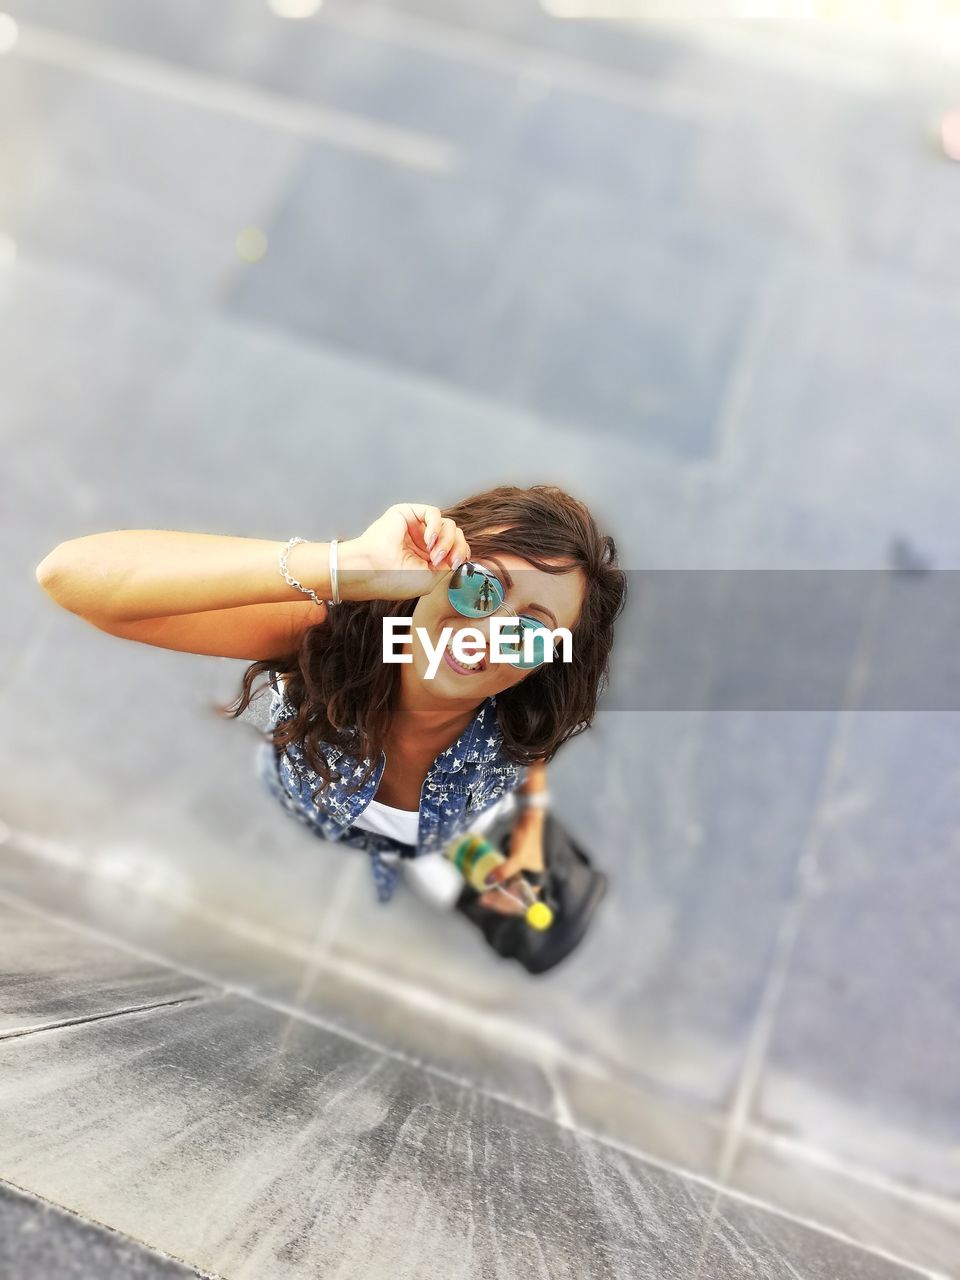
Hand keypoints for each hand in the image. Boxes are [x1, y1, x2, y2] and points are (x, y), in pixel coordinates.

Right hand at [338, 503, 471, 602]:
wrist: (371, 570)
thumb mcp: (429, 580)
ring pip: (448, 525)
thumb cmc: (394, 579)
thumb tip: (459, 555)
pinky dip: (436, 527)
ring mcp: (417, 527)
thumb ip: (447, 565)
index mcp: (428, 558)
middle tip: (447, 561)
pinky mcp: (408, 513)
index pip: (456, 549)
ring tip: (434, 554)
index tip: (456, 565)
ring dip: (446, 541)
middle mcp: (424, 541)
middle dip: (456, 548)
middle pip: (456, 535)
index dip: (462, 554)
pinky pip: (433, 513)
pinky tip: (429, 540)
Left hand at [477, 809, 545, 915]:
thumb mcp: (517, 857)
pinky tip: (487, 882)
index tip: (488, 901)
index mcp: (533, 883)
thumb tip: (489, 882)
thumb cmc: (529, 841)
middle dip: (497, 900)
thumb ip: (504, 871)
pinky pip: (503, 880)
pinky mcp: (513, 868)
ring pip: (506, 890)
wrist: (532, 822)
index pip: (519, 902)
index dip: (503, 904)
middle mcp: (527, 882)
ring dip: (495, 893)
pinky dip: (495, 882)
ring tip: (483, 894)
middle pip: (512, 898)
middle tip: (482, 899)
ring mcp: (519, 875)